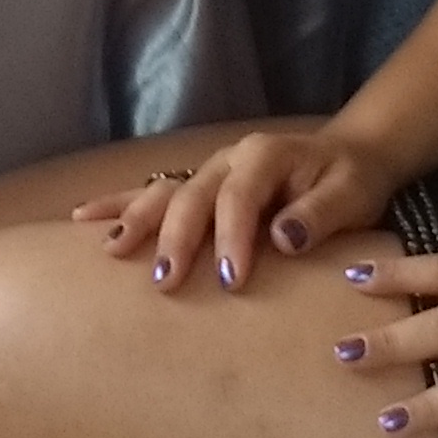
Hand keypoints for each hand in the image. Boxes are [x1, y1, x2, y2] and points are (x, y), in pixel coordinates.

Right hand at [72, 124, 404, 294]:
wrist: (348, 158)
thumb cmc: (350, 181)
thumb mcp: (351, 194)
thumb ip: (320, 214)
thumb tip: (283, 238)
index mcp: (265, 157)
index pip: (240, 198)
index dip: (232, 238)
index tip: (231, 281)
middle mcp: (228, 159)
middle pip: (192, 196)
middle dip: (175, 238)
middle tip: (165, 280)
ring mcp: (207, 170)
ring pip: (164, 192)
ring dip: (136, 220)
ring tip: (112, 249)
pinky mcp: (197, 184)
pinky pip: (152, 192)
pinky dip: (119, 204)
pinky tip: (86, 219)